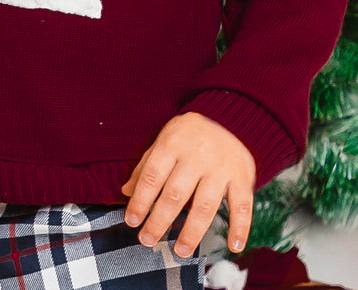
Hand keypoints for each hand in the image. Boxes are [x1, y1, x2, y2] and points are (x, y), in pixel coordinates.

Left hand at [121, 111, 255, 257]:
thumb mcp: (164, 140)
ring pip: (205, 205)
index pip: (152, 176)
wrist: (230, 116)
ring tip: (180, 252)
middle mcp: (197, 155)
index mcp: (173, 143)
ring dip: (192, 232)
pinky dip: (240, 227)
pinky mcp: (242, 176)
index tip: (132, 221)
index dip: (140, 201)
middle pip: (175, 194)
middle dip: (159, 220)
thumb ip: (146, 165)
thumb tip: (126, 192)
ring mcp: (221, 167)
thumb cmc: (189, 134)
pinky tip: (233, 246)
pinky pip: (242, 205)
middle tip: (148, 240)